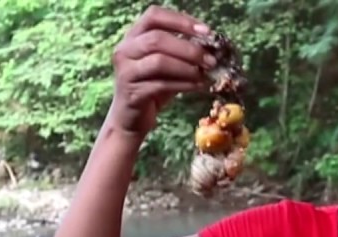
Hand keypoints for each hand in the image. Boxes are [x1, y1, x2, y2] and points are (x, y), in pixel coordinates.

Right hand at [109, 6, 214, 135]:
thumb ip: (181, 51)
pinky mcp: (132, 93)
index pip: (154, 16)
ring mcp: (126, 71)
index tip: (206, 31)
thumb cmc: (152, 86)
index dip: (181, 20)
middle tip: (211, 59)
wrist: (131, 118)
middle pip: (157, 39)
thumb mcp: (166, 64)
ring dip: (187, 67)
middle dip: (189, 49)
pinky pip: (161, 85)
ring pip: (159, 61)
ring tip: (205, 74)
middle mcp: (125, 50)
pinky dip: (184, 84)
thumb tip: (211, 45)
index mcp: (133, 36)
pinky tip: (198, 86)